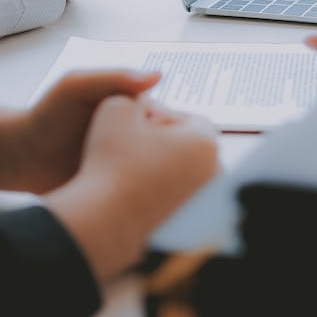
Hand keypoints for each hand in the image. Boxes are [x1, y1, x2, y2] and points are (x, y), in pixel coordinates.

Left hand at [0, 70, 160, 193]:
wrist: (21, 159)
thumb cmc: (46, 116)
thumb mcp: (76, 87)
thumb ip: (113, 78)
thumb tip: (158, 76)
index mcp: (135, 110)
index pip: (172, 121)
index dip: (173, 133)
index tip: (161, 146)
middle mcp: (138, 137)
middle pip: (172, 150)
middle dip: (171, 162)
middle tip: (155, 174)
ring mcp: (132, 164)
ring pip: (162, 174)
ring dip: (160, 182)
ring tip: (147, 191)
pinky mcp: (122, 187)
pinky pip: (143, 193)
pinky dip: (146, 198)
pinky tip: (140, 204)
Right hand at [45, 95, 217, 279]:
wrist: (103, 221)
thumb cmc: (110, 164)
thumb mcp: (115, 109)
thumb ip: (132, 94)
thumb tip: (141, 94)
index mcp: (205, 142)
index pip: (188, 119)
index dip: (159, 117)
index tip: (136, 125)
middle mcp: (214, 172)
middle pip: (190, 145)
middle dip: (163, 141)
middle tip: (132, 145)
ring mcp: (205, 201)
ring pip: (184, 171)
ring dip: (162, 165)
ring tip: (131, 167)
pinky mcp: (192, 222)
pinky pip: (177, 196)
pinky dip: (160, 190)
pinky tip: (134, 190)